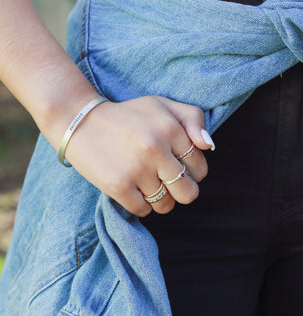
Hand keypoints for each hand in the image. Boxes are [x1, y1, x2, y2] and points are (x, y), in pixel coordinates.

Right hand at [63, 95, 212, 216]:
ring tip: (147, 182)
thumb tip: (209, 146)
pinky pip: (143, 210)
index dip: (192, 172)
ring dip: (160, 199)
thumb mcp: (163, 105)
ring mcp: (136, 169)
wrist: (80, 120)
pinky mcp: (117, 185)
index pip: (200, 168)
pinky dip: (140, 204)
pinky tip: (132, 187)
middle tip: (166, 180)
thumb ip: (193, 119)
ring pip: (166, 205)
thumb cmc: (129, 115)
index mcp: (171, 128)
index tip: (178, 166)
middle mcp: (156, 148)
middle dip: (181, 190)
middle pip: (188, 192)